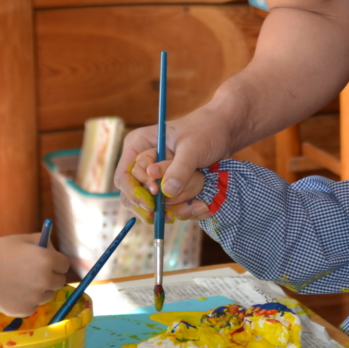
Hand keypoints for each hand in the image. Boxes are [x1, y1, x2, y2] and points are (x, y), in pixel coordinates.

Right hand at [0, 234, 70, 316]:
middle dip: (51, 277)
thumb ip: (45, 243)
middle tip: (34, 274)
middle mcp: (45, 279)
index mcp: (48, 260)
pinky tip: (14, 292)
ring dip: (40, 290)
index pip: (65, 265)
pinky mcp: (25, 310)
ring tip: (21, 283)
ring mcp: (36, 297)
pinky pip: (34, 306)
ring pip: (48, 295)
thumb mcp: (25, 239)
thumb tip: (56, 252)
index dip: (56, 263)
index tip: (48, 263)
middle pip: (59, 281)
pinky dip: (28, 301)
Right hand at [114, 104, 232, 221]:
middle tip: (168, 216)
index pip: (124, 177)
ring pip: (150, 203)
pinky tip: (198, 206)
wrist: (224, 131)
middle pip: (133, 195)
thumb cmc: (206, 131)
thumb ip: (180, 169)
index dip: (135, 193)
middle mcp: (143, 162)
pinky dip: (180, 209)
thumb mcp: (193, 148)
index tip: (152, 202)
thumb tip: (166, 192)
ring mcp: (155, 175)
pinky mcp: (169, 184)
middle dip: (150, 207)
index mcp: (138, 145)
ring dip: (168, 211)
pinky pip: (168, 204)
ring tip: (190, 210)